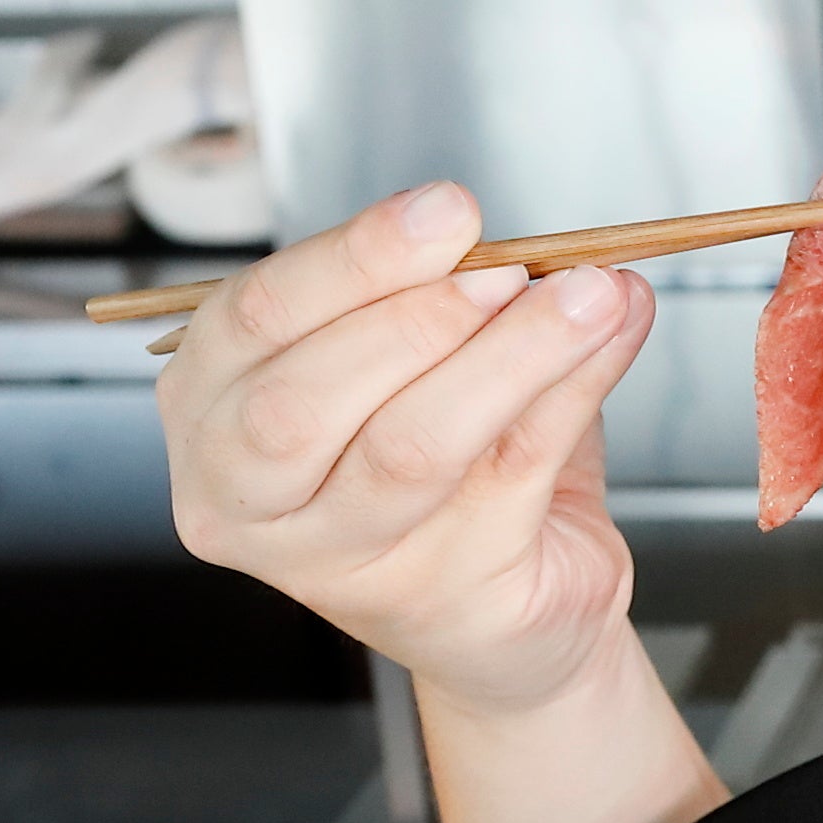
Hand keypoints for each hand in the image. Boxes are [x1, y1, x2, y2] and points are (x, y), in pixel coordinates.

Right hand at [157, 180, 656, 714]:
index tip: (446, 209)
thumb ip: (463, 301)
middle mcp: (244, 501)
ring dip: (513, 353)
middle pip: (307, 397)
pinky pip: (509, 473)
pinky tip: (612, 339)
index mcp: (209, 411)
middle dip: (419, 315)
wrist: (509, 614)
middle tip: (512, 267)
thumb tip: (558, 253)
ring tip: (590, 298)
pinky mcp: (439, 597)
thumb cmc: (446, 478)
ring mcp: (334, 564)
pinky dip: (572, 391)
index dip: (353, 258)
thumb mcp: (427, 365)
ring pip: (412, 444)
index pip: (252, 321)